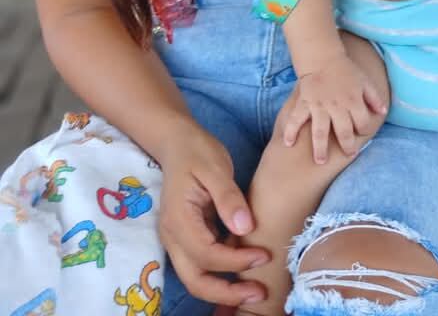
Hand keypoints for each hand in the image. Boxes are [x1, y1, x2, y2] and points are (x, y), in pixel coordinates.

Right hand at [157, 122, 269, 306]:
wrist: (178, 143)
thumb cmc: (197, 152)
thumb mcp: (216, 167)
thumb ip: (229, 198)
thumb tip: (245, 228)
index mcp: (179, 219)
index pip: (207, 254)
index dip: (236, 261)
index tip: (264, 255)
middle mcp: (173, 236)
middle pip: (195, 280)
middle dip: (227, 293)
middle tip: (260, 293)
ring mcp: (177, 239)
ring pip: (196, 278)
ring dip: (224, 288)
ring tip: (256, 288)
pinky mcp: (186, 238)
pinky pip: (201, 265)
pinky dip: (221, 273)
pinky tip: (244, 267)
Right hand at [281, 52, 386, 163]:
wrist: (322, 58)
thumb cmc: (345, 71)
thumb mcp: (364, 81)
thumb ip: (375, 97)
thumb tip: (383, 112)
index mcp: (353, 101)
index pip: (363, 123)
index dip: (365, 130)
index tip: (362, 134)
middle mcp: (336, 106)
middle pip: (343, 131)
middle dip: (347, 146)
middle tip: (348, 154)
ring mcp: (319, 106)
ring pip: (320, 131)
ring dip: (320, 147)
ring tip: (320, 161)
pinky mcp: (304, 103)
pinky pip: (295, 118)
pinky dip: (290, 131)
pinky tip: (287, 144)